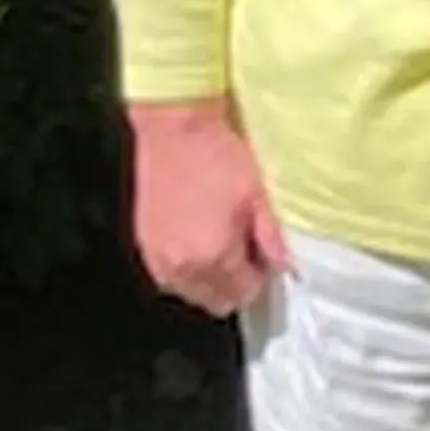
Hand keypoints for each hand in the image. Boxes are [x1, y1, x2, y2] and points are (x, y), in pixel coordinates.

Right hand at [126, 98, 288, 315]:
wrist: (173, 128)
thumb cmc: (217, 157)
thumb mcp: (257, 195)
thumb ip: (272, 239)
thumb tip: (285, 266)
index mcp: (213, 257)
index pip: (244, 294)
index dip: (260, 277)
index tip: (263, 254)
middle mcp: (182, 268)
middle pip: (217, 302)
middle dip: (235, 284)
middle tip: (245, 250)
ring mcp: (158, 259)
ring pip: (192, 294)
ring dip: (210, 280)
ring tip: (220, 243)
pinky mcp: (144, 246)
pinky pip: (171, 277)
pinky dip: (187, 269)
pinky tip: (197, 238)